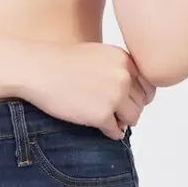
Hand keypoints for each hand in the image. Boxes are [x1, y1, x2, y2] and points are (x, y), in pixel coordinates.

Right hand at [19, 41, 156, 139]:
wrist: (39, 69)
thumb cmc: (63, 61)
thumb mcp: (99, 54)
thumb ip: (119, 69)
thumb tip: (136, 92)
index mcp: (124, 59)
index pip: (148, 84)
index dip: (139, 94)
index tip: (128, 99)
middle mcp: (124, 76)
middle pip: (141, 103)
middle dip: (128, 108)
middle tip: (113, 109)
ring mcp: (114, 96)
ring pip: (132, 118)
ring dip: (121, 121)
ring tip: (105, 117)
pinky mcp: (102, 115)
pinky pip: (116, 131)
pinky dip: (109, 131)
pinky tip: (98, 125)